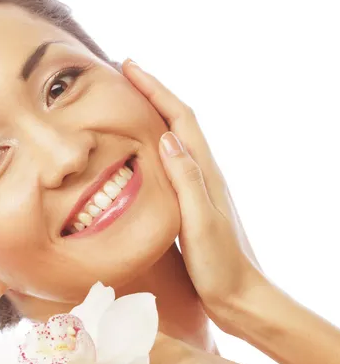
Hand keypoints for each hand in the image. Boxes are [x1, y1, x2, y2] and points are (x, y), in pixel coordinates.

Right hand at [122, 59, 266, 326]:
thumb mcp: (200, 223)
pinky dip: (154, 146)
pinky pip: (172, 163)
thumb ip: (187, 181)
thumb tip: (168, 138)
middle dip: (153, 93)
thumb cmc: (220, 266)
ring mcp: (200, 189)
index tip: (128, 67)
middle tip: (125, 75)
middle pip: (178, 121)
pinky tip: (143, 153)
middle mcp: (204, 175)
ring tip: (129, 103)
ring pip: (175, 140)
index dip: (155, 89)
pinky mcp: (193, 205)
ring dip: (154, 115)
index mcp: (205, 174)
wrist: (239, 296)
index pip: (179, 119)